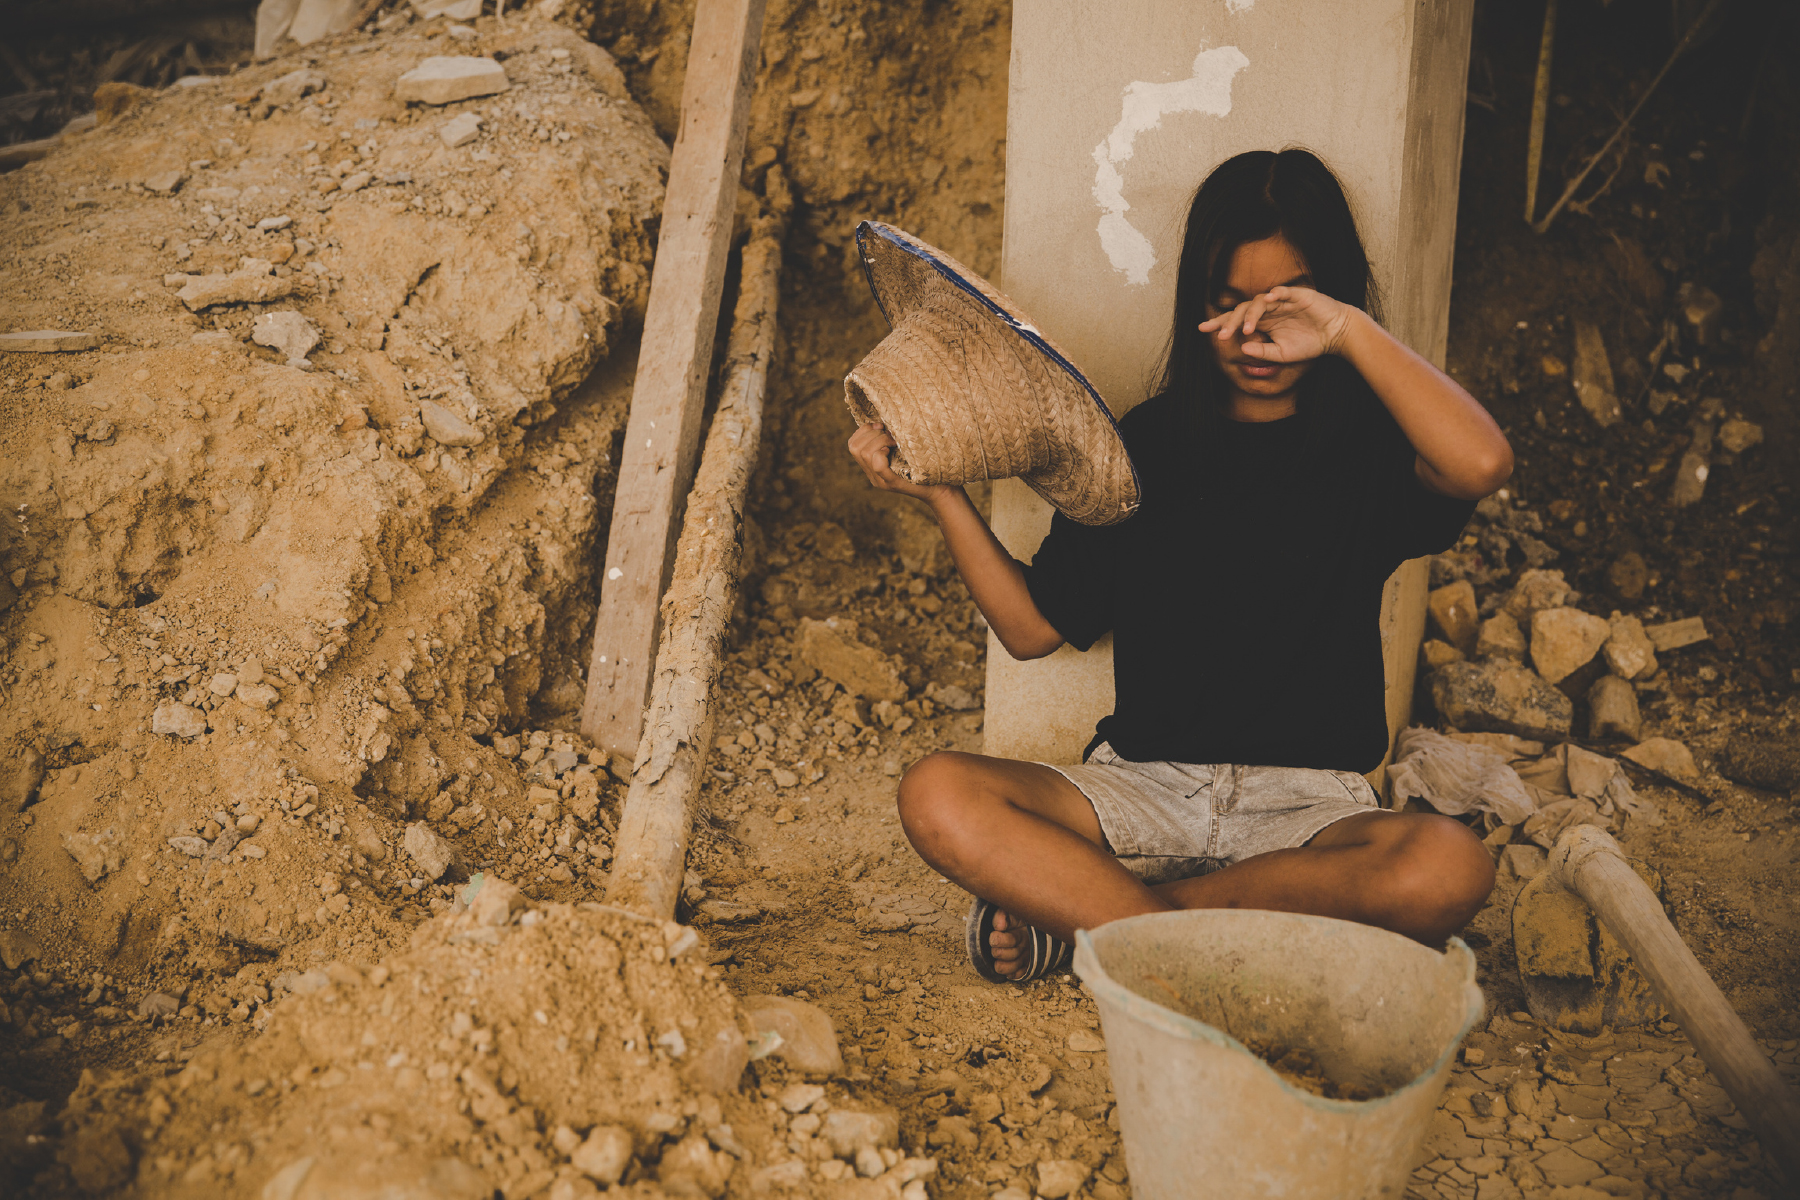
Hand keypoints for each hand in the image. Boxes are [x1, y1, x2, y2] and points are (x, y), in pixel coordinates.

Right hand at [847, 422, 956, 503]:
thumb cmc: (928, 464)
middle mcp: (873, 476)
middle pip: (855, 448)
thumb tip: (886, 419)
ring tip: (896, 442)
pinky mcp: (893, 483)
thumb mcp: (907, 449)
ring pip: (865, 453)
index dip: (864, 430)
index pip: (852, 445)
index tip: (882, 427)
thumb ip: (893, 439)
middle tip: (892, 436)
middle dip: (872, 434)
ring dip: (880, 440)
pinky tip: (894, 450)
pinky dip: (883, 452)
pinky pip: (877, 465)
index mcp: (873, 467)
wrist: (942, 490)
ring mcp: (881, 481)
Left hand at [1197, 285, 1359, 362]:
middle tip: (1221, 335)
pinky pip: (1284, 292)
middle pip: (1243, 309)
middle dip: (1230, 321)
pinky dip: (1277, 294)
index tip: (1202, 329)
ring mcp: (1282, 301)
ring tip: (1246, 329)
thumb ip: (1262, 352)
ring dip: (1251, 315)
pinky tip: (1269, 299)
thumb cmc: (1310, 343)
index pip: (1237, 320)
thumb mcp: (1282, 354)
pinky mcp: (1298, 295)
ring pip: (1260, 302)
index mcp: (1263, 323)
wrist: (1336, 334)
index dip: (1220, 323)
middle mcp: (1269, 310)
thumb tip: (1243, 348)